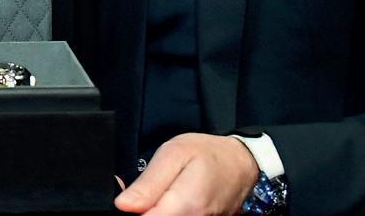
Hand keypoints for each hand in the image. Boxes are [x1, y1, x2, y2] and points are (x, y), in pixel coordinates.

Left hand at [114, 133, 257, 215]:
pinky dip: (166, 210)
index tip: (130, 197)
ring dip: (154, 209)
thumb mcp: (174, 154)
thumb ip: (148, 183)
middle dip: (142, 208)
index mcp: (186, 203)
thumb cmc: (208, 154)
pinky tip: (166, 199)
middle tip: (143, 191)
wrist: (240, 163)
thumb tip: (124, 205)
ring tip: (159, 191)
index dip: (132, 208)